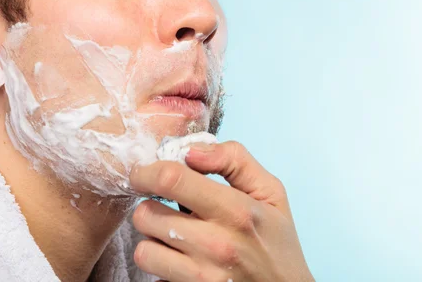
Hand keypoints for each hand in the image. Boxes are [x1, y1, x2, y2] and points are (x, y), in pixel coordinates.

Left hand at [129, 141, 314, 281]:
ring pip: (143, 249)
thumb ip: (234, 159)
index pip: (172, 180)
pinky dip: (162, 265)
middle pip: (146, 215)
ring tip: (174, 235)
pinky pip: (154, 276)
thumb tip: (190, 151)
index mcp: (236, 210)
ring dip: (153, 239)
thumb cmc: (278, 242)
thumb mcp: (270, 192)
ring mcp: (203, 276)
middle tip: (166, 208)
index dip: (147, 172)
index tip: (144, 173)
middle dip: (150, 206)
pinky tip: (180, 259)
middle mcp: (216, 244)